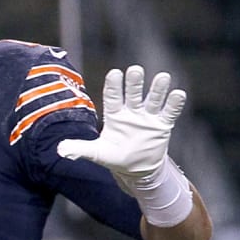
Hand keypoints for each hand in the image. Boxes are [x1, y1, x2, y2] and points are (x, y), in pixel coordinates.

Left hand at [55, 65, 185, 179]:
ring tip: (163, 77)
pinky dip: (174, 104)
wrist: (137, 170)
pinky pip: (169, 112)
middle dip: (135, 83)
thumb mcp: (97, 154)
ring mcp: (148, 117)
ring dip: (158, 89)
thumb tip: (60, 150)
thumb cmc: (115, 157)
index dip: (114, 85)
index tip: (115, 73)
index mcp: (114, 115)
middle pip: (133, 94)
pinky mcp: (162, 125)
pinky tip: (178, 94)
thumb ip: (80, 149)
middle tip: (135, 70)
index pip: (113, 97)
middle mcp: (131, 111)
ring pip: (153, 99)